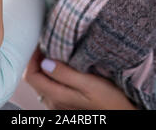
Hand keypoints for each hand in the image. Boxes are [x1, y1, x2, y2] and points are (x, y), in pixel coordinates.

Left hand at [22, 45, 137, 109]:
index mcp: (56, 97)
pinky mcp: (67, 104)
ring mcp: (59, 105)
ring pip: (43, 82)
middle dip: (37, 60)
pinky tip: (64, 66)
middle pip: (36, 79)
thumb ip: (65, 74)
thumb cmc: (110, 100)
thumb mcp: (89, 84)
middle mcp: (54, 103)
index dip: (32, 57)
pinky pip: (52, 86)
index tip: (40, 42)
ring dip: (45, 66)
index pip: (32, 76)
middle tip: (47, 43)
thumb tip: (45, 62)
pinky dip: (52, 74)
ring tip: (56, 51)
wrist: (123, 114)